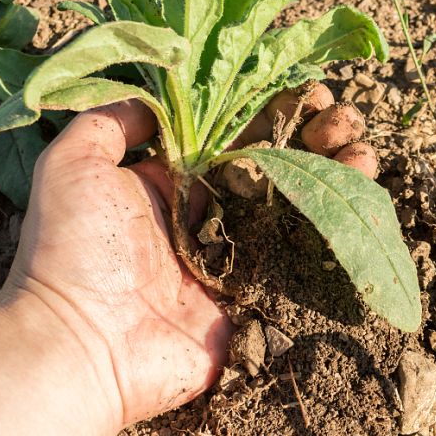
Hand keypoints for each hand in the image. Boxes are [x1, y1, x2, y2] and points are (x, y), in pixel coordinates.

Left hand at [0, 87, 377, 426]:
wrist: (81, 344)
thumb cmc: (74, 248)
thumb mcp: (74, 163)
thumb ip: (112, 121)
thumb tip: (159, 101)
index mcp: (171, 184)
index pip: (233, 137)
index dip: (272, 112)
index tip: (307, 92)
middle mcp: (208, 218)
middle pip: (274, 169)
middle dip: (312, 137)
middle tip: (342, 117)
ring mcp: (235, 260)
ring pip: (296, 209)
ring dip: (333, 174)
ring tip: (362, 148)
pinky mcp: (255, 299)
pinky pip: (303, 260)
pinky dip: (337, 230)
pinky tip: (362, 196)